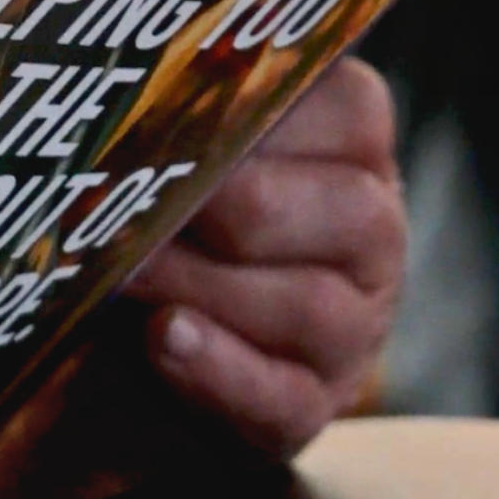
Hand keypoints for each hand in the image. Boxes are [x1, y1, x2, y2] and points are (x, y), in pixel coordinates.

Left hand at [127, 58, 405, 457]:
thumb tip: (149, 93)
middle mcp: (373, 227)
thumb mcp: (194, 140)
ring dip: (204, 286)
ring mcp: (356, 325)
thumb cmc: (175, 198)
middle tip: (137, 197)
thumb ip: (196, 109)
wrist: (140, 317)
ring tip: (125, 272)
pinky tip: (162, 337)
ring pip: (313, 307)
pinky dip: (216, 370)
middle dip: (228, 204)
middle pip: (343, 209)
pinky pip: (282, 398)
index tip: (174, 115)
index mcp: (354, 140)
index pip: (349, 107)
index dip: (253, 115)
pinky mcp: (313, 406)